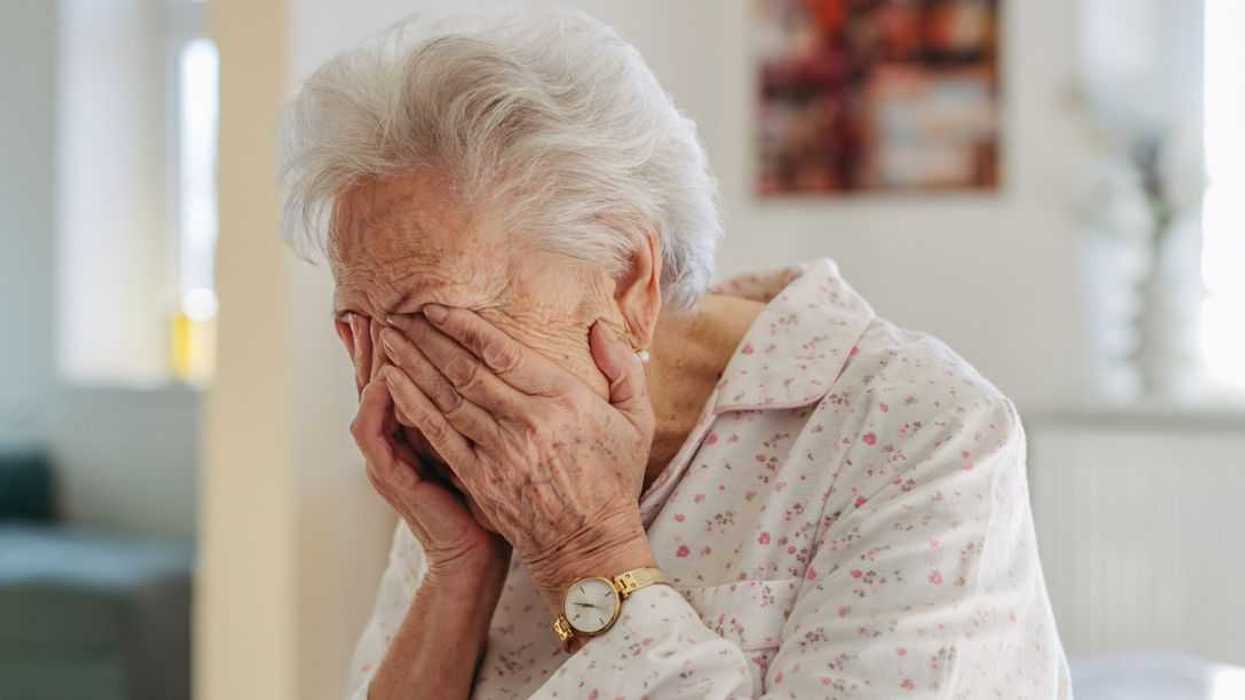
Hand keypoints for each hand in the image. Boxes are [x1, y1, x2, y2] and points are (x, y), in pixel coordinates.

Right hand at [343, 314, 508, 584]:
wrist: (477, 556)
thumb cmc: (492, 499)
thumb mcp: (485, 444)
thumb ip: (479, 407)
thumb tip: (494, 365)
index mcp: (417, 428)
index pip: (401, 373)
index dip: (400, 340)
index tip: (406, 303)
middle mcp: (395, 439)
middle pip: (378, 374)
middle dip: (378, 339)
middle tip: (380, 301)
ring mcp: (388, 456)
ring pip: (370, 395)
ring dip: (372, 360)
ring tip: (378, 324)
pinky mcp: (391, 475)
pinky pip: (372, 431)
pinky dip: (379, 400)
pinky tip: (388, 373)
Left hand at [378, 305, 656, 611]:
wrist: (591, 545)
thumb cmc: (614, 479)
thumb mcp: (637, 420)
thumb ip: (624, 369)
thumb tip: (599, 329)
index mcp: (566, 401)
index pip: (504, 353)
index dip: (465, 326)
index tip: (437, 306)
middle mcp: (529, 423)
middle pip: (467, 370)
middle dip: (428, 337)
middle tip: (397, 312)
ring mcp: (501, 453)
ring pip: (447, 398)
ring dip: (413, 365)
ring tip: (387, 338)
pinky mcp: (481, 479)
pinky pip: (441, 435)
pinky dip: (414, 406)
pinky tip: (392, 385)